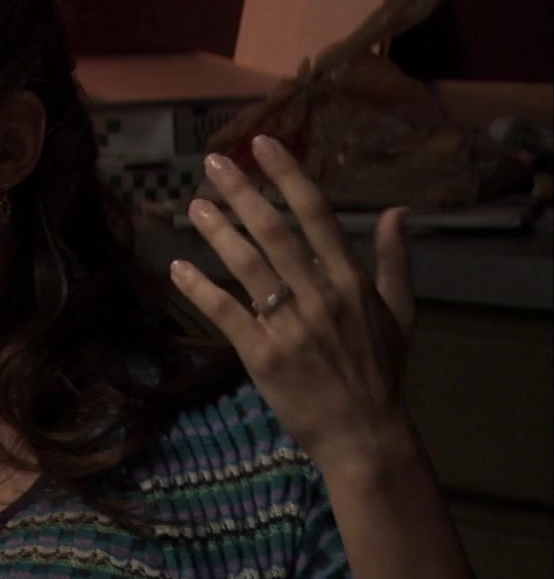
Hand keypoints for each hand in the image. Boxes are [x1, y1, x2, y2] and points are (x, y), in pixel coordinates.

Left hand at [171, 135, 420, 479]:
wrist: (365, 433)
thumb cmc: (381, 373)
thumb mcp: (401, 313)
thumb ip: (395, 260)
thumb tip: (396, 212)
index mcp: (352, 280)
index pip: (317, 214)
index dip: (288, 175)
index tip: (264, 145)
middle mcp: (320, 295)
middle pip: (274, 231)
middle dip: (242, 192)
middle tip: (213, 163)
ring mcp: (290, 324)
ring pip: (246, 265)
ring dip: (217, 231)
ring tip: (193, 205)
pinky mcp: (262, 354)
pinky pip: (224, 312)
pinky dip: (199, 288)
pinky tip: (178, 268)